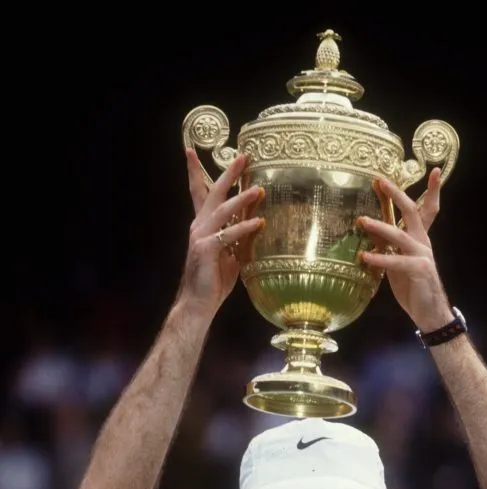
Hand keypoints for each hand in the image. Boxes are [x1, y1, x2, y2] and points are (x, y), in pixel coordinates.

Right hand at [181, 149, 263, 315]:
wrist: (198, 303)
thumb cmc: (213, 281)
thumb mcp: (232, 255)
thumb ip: (241, 238)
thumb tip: (256, 223)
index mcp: (203, 226)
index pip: (198, 192)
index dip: (194, 171)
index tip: (191, 151)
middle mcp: (199, 227)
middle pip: (213, 193)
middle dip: (227, 173)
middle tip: (243, 156)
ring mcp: (201, 237)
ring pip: (222, 211)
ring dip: (241, 198)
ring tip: (259, 189)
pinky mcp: (206, 250)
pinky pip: (228, 235)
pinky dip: (244, 228)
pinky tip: (258, 222)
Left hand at [358, 169, 452, 332]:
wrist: (429, 313)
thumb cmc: (412, 287)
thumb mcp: (395, 263)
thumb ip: (385, 245)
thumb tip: (368, 228)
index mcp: (419, 239)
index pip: (426, 209)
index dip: (431, 190)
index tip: (433, 170)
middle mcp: (423, 242)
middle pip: (412, 211)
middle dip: (397, 194)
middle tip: (381, 180)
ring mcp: (422, 255)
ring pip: (400, 235)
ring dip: (379, 226)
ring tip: (361, 220)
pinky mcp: (419, 270)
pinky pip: (396, 262)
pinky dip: (379, 259)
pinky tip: (364, 256)